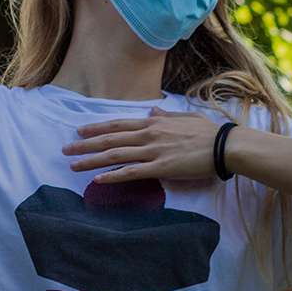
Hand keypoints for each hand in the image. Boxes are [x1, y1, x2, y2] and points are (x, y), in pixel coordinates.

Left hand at [62, 107, 226, 183]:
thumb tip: (152, 110)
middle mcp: (148, 135)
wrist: (224, 146)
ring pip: (115, 155)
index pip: (118, 125)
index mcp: (154, 123)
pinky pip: (131, 172)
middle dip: (85, 145)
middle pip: (110, 139)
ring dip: (91, 160)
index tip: (80, 132)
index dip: (97, 128)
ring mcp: (153, 151)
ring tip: (73, 165)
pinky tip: (98, 180)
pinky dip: (112, 176)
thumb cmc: (208, 133)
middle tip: (66, 150)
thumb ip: (165, 116)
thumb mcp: (184, 118)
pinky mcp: (160, 168)